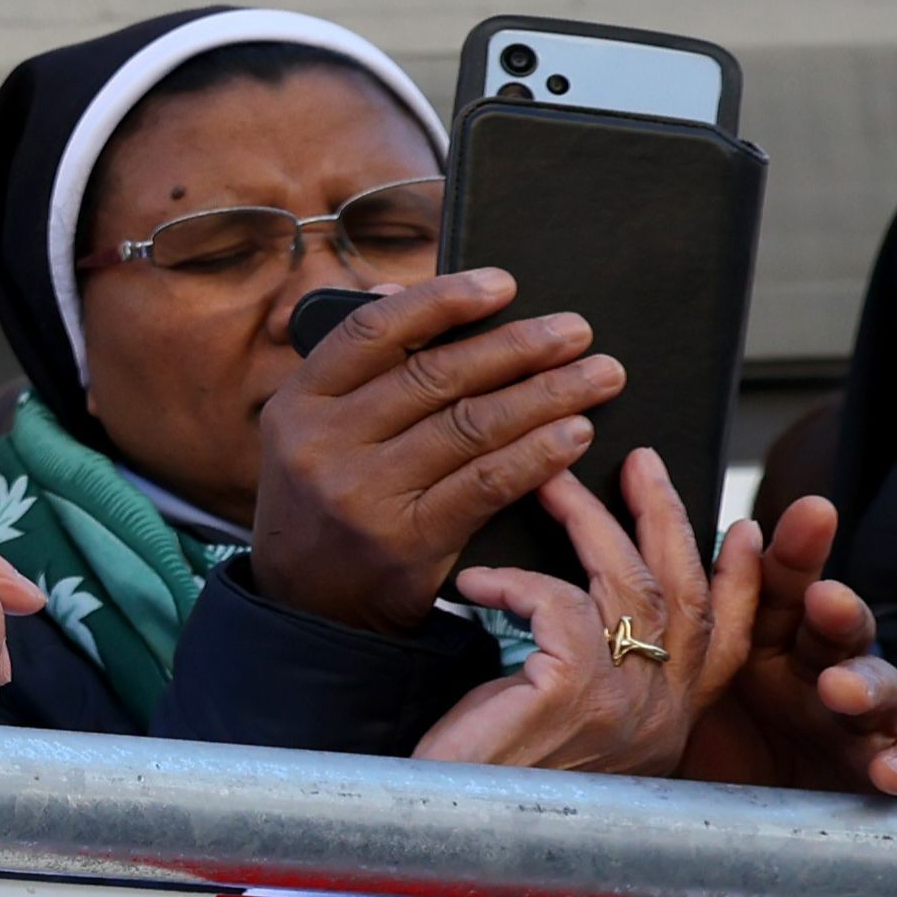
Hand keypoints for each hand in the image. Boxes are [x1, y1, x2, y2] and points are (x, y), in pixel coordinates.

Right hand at [247, 269, 626, 628]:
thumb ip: (354, 366)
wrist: (308, 611)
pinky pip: (486, 484)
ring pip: (470, 427)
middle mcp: (324, 443)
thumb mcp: (311, 431)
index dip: (443, 300)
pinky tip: (574, 434)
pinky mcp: (406, 541)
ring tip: (597, 376)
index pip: (375, 332)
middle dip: (518, 347)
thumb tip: (396, 290)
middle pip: (436, 376)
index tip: (504, 285)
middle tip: (577, 332)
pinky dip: (537, 455)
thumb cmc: (322, 504)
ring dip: (545, 396)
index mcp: (299, 402)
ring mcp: (363, 494)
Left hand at [420, 448, 735, 776]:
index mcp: (666, 725)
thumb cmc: (492, 787)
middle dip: (669, 518)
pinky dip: (517, 581)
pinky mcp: (571, 697)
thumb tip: (588, 605)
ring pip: (630, 584)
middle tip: (643, 463)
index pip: (728, 645)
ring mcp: (623, 707)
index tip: (746, 529)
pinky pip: (560, 604)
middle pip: (688, 596)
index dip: (743, 583)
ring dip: (589, 520)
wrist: (452, 841)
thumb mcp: (565, 728)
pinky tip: (477, 582)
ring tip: (551, 478)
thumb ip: (597, 677)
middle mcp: (660, 717)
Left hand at [683, 492, 896, 802]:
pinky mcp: (885, 765)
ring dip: (866, 682)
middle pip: (838, 624)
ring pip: (880, 684)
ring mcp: (857, 717)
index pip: (787, 584)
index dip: (798, 551)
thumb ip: (659, 640)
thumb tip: (602, 581)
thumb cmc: (717, 744)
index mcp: (770, 640)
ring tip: (840, 689)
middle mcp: (818, 668)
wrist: (759, 818)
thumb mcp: (683, 693)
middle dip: (837, 606)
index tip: (810, 514)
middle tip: (824, 599)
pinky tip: (891, 771)